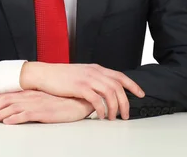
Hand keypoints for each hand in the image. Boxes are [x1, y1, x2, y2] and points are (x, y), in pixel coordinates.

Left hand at [0, 90, 93, 124]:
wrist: (77, 100)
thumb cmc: (60, 101)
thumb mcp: (42, 99)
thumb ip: (29, 101)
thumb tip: (16, 108)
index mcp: (28, 93)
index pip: (5, 97)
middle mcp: (29, 97)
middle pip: (4, 102)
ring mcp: (35, 104)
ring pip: (11, 109)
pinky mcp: (42, 112)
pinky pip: (26, 115)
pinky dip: (15, 118)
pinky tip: (7, 122)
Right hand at [20, 62, 144, 120]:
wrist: (44, 74)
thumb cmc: (61, 76)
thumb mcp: (81, 73)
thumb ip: (94, 79)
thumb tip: (106, 91)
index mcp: (96, 68)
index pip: (120, 76)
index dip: (132, 85)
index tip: (141, 94)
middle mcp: (94, 71)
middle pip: (118, 86)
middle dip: (125, 102)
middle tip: (125, 115)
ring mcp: (87, 78)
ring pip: (110, 93)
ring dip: (114, 107)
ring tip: (113, 118)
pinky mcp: (79, 86)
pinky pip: (97, 99)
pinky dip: (102, 109)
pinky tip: (101, 115)